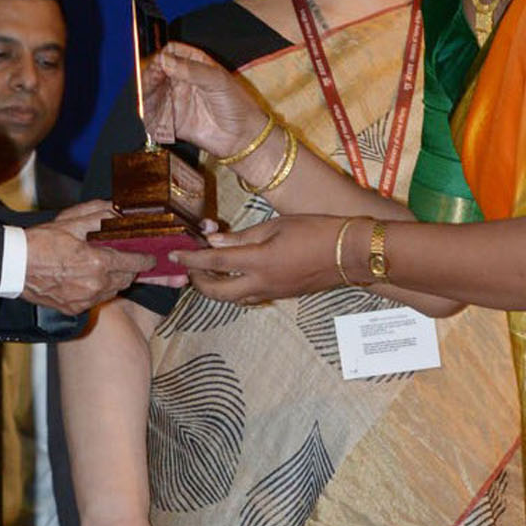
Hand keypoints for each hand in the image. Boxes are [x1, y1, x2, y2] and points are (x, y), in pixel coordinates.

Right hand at [22, 200, 151, 312]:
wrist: (14, 265)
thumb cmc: (40, 242)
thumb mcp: (70, 221)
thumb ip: (99, 215)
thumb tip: (118, 212)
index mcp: (98, 263)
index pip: (134, 263)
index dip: (145, 259)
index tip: (150, 257)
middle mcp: (95, 285)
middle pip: (126, 279)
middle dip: (129, 268)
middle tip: (125, 257)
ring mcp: (84, 300)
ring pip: (113, 291)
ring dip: (115, 280)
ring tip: (104, 267)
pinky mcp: (74, 309)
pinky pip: (96, 300)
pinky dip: (98, 290)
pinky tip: (87, 278)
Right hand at [144, 42, 270, 159]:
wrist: (242, 137)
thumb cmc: (237, 105)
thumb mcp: (217, 81)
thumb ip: (191, 70)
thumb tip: (164, 60)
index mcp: (194, 64)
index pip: (170, 52)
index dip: (162, 56)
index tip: (158, 63)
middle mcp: (181, 80)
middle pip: (156, 72)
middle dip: (149, 75)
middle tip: (149, 80)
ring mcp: (175, 99)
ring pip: (151, 92)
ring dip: (145, 93)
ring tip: (147, 96)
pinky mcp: (171, 120)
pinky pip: (152, 115)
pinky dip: (146, 113)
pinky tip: (148, 112)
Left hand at [170, 216, 343, 304]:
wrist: (352, 254)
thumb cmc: (316, 230)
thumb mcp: (276, 226)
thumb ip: (242, 236)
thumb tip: (213, 240)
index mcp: (259, 262)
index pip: (215, 262)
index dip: (190, 259)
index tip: (173, 255)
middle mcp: (262, 283)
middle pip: (217, 292)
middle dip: (198, 282)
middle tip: (190, 266)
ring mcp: (272, 293)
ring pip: (232, 299)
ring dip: (215, 287)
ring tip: (209, 269)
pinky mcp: (281, 295)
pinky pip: (249, 298)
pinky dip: (234, 290)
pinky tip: (234, 275)